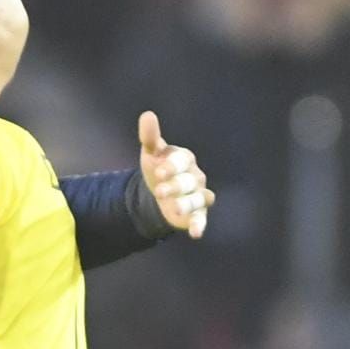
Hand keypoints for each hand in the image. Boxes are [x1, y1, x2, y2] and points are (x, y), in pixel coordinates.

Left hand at [139, 111, 213, 238]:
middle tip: (159, 191)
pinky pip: (202, 218)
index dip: (171, 165)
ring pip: (198, 198)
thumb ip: (150, 137)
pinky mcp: (197, 213)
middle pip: (189, 180)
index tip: (158, 172)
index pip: (182, 160)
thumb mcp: (151, 154)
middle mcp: (196, 176)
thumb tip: (147, 115)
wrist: (157, 194)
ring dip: (186, 203)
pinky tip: (195, 234)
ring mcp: (198, 195)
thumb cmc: (157, 169)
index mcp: (185, 159)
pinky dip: (199, 225)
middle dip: (175, 186)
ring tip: (174, 209)